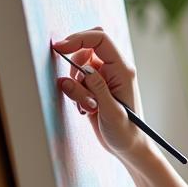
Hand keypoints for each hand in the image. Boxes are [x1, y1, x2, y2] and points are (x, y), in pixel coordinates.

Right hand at [52, 28, 151, 162]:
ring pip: (79, 66)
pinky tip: (87, 110)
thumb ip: (96, 90)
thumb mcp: (112, 112)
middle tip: (75, 86)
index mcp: (123, 70)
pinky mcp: (95, 87)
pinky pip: (77, 80)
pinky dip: (75, 93)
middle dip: (74, 64)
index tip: (58, 48)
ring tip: (88, 107)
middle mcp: (114, 69)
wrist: (128, 147)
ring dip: (76, 85)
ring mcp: (104, 78)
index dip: (78, 38)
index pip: (100, 39)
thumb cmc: (126, 132)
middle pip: (86, 48)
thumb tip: (82, 71)